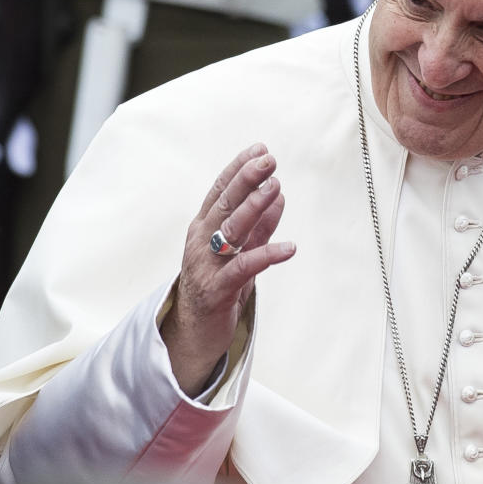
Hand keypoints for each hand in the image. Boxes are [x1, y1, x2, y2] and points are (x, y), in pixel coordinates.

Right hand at [161, 145, 294, 396]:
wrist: (192, 335)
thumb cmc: (217, 287)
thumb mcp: (239, 250)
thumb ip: (258, 225)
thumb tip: (279, 193)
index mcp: (203, 227)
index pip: (219, 189)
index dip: (238, 167)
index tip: (259, 148)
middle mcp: (201, 241)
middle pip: (224, 203)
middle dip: (246, 179)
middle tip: (269, 159)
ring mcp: (206, 265)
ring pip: (231, 230)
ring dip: (254, 207)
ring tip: (275, 188)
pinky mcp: (217, 290)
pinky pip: (243, 268)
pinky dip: (267, 255)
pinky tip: (289, 248)